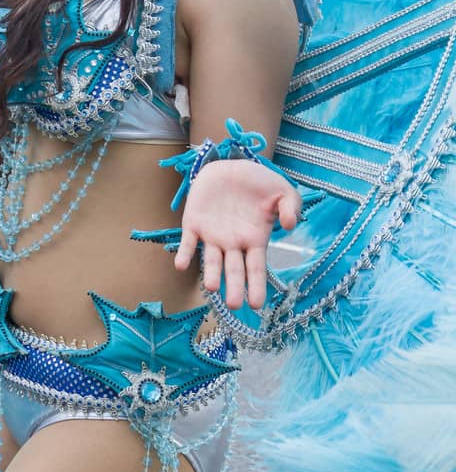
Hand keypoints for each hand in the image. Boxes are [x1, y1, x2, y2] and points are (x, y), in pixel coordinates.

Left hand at [174, 158, 301, 310]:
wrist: (232, 166)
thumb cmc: (260, 183)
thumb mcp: (283, 193)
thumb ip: (291, 208)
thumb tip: (289, 226)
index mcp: (254, 240)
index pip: (256, 269)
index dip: (256, 286)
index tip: (257, 304)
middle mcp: (233, 243)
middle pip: (233, 271)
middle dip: (233, 288)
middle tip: (234, 305)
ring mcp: (212, 235)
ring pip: (211, 260)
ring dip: (211, 274)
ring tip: (212, 287)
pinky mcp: (193, 223)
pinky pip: (188, 242)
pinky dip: (184, 253)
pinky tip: (180, 265)